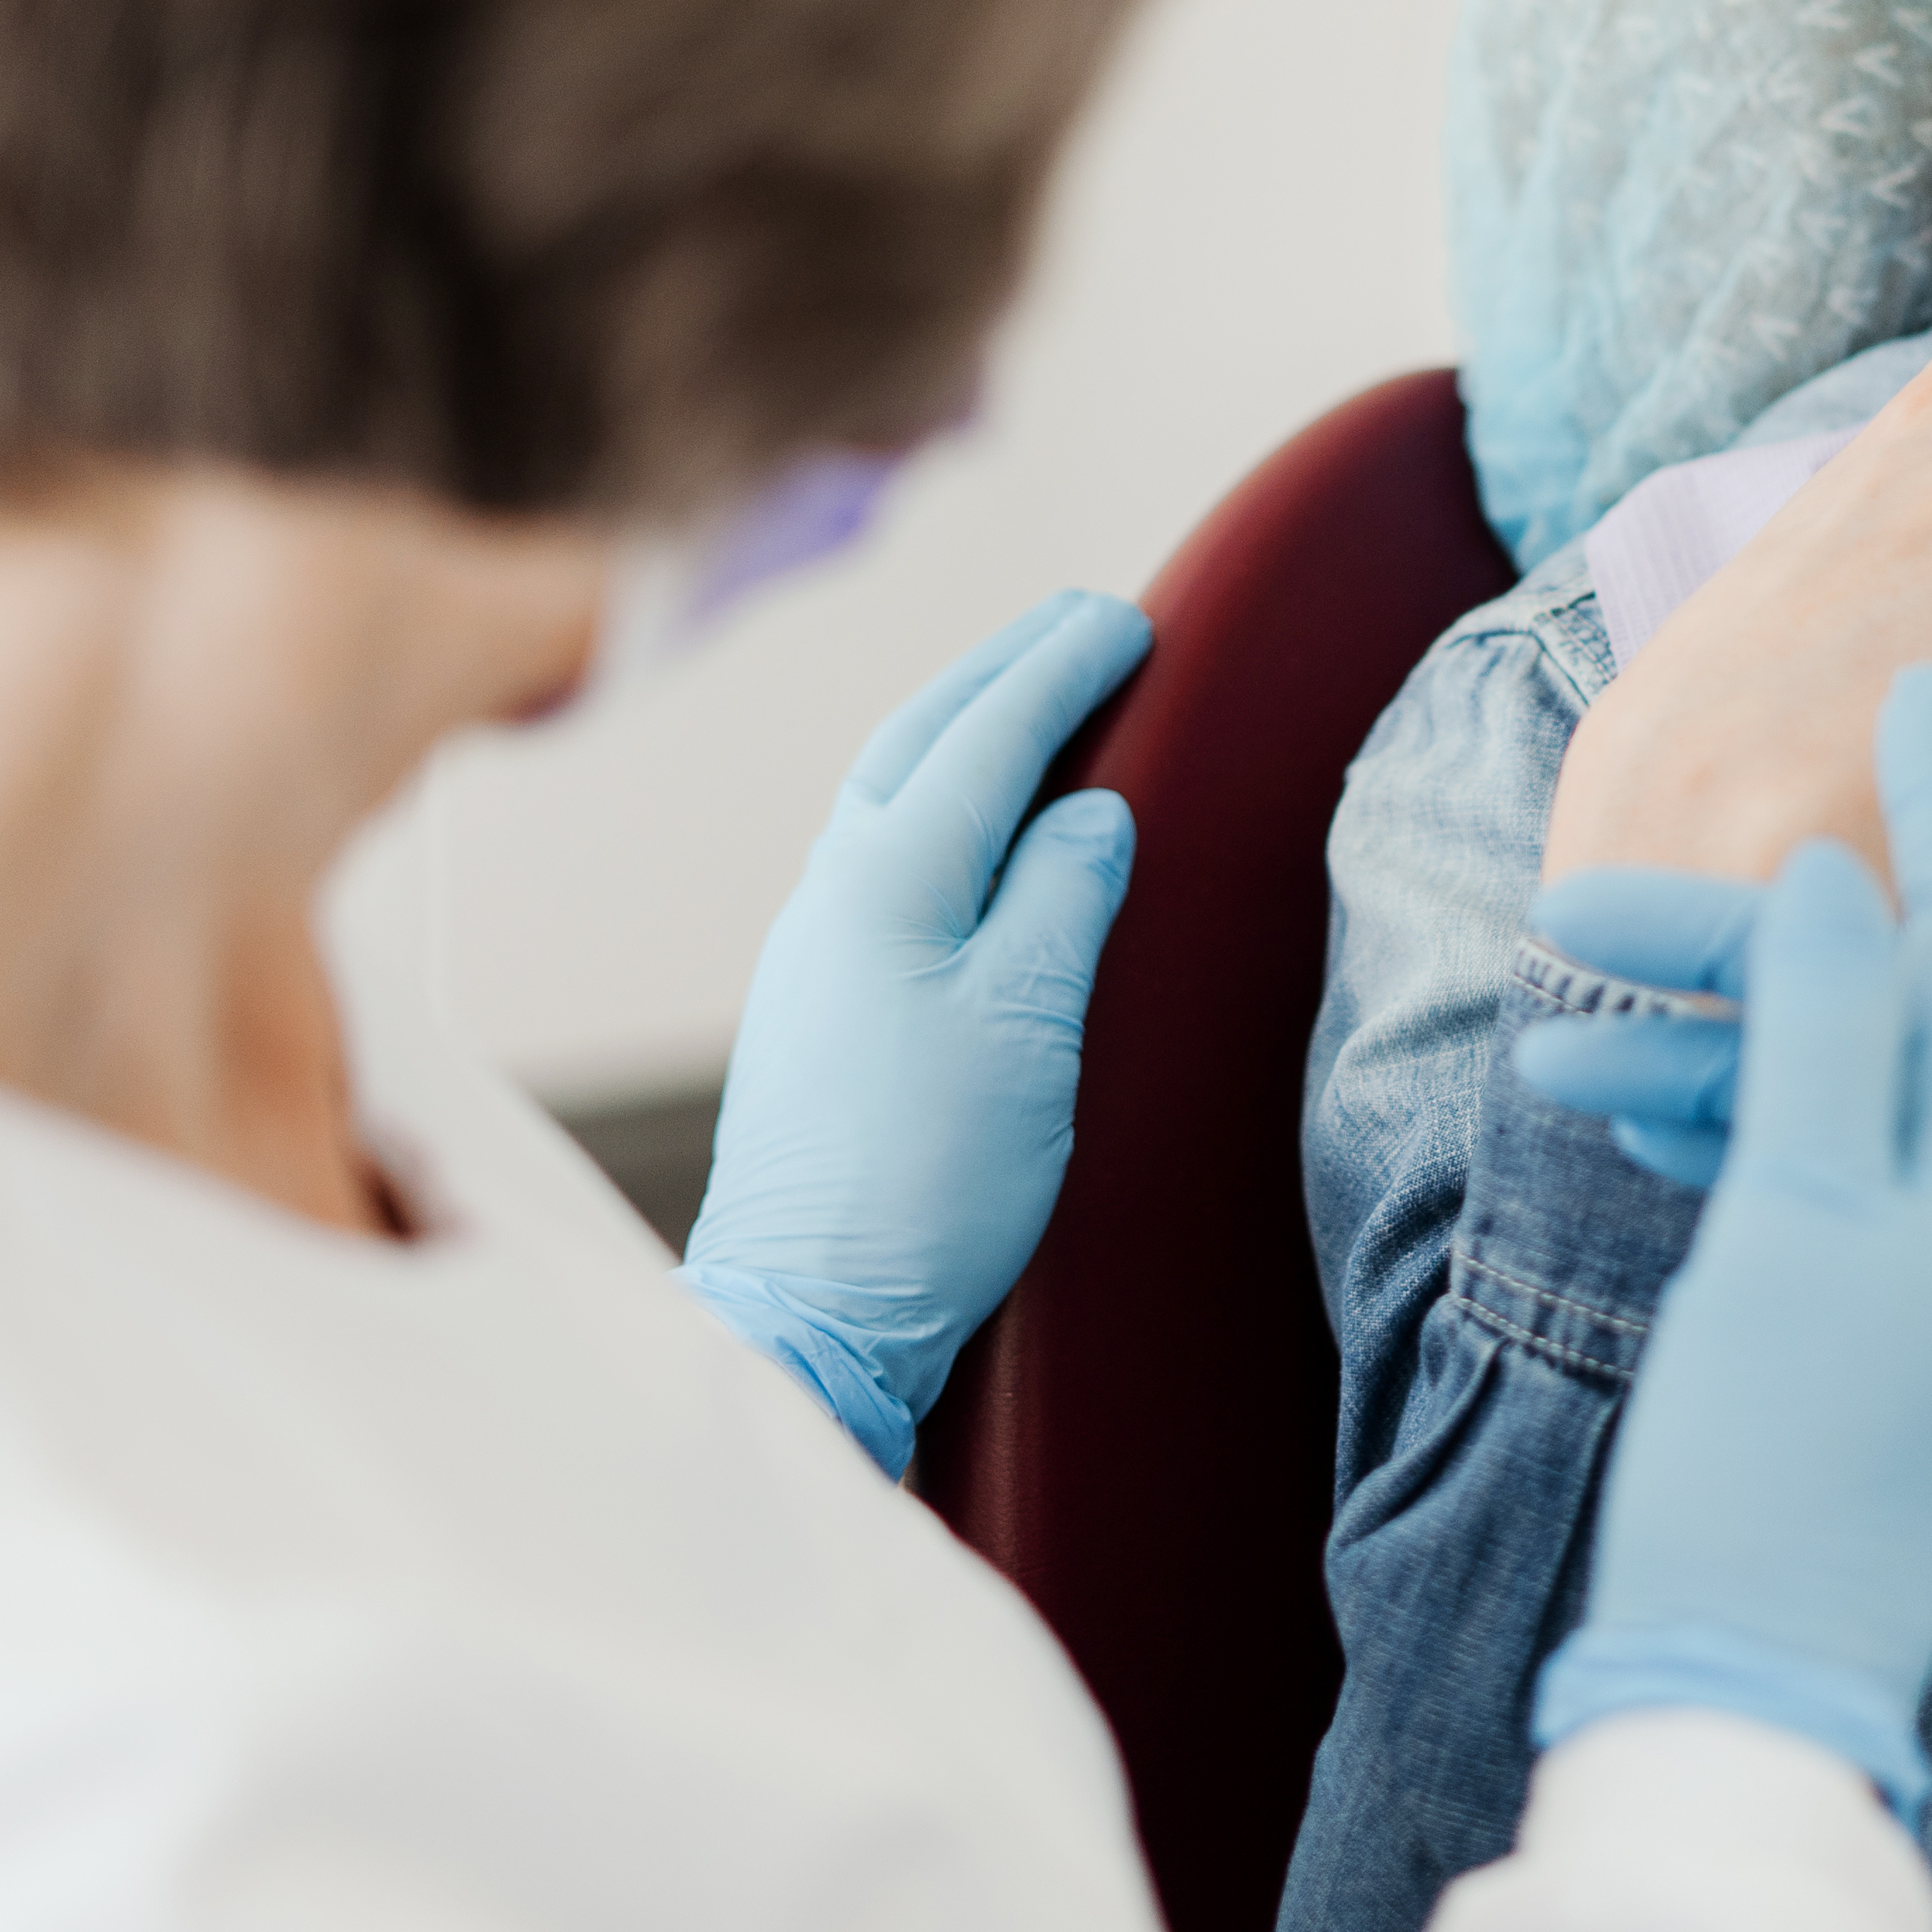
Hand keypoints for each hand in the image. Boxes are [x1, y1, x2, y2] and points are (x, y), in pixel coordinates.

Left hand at [677, 588, 1148, 1479]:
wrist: (807, 1312)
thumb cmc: (924, 1179)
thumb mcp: (1028, 1022)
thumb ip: (1065, 896)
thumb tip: (1090, 811)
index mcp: (889, 879)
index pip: (990, 734)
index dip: (1062, 669)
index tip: (1124, 619)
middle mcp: (833, 893)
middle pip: (922, 739)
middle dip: (1006, 670)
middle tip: (1083, 624)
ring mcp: (813, 949)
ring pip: (891, 792)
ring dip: (964, 729)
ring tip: (1032, 699)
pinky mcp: (815, 1005)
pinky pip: (882, 856)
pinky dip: (939, 804)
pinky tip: (971, 828)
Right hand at [1530, 670, 1931, 1813]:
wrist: (1742, 1691)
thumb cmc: (1769, 1459)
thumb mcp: (1792, 1210)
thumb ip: (1824, 1026)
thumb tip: (1844, 874)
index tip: (1909, 682)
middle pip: (1887, 1012)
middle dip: (1742, 947)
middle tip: (1584, 907)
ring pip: (1829, 1096)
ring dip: (1703, 1046)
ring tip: (1557, 1044)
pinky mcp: (1869, 1337)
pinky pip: (1809, 1180)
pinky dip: (1723, 1129)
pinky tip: (1627, 1113)